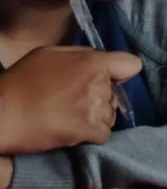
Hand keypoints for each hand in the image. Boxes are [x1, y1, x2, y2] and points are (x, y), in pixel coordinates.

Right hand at [0, 46, 142, 153]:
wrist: (1, 115)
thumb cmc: (20, 82)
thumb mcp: (48, 54)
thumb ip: (79, 55)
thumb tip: (97, 60)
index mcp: (92, 62)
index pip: (131, 65)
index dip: (121, 72)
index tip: (109, 79)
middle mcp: (99, 84)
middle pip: (115, 93)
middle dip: (101, 97)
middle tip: (74, 102)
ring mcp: (95, 108)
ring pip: (111, 114)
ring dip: (96, 117)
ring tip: (70, 117)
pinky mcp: (88, 130)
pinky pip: (103, 134)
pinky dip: (91, 135)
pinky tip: (73, 130)